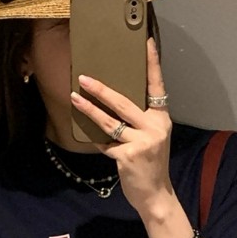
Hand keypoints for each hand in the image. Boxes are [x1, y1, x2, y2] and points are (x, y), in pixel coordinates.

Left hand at [69, 36, 171, 215]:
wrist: (155, 195)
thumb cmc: (150, 163)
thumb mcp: (151, 137)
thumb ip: (138, 121)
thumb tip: (110, 101)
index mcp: (161, 118)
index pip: (157, 85)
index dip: (152, 63)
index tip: (147, 42)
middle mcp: (155, 127)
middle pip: (124, 102)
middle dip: (101, 89)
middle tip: (84, 77)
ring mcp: (142, 142)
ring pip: (110, 121)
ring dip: (89, 109)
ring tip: (74, 97)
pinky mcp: (128, 156)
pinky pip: (104, 143)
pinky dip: (95, 139)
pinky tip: (86, 134)